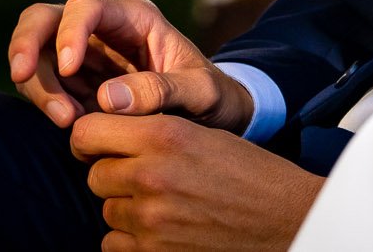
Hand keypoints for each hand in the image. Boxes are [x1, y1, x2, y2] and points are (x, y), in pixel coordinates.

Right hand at [8, 0, 254, 132]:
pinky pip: (43, 84)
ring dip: (38, 85)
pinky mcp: (76, 84)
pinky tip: (70, 123)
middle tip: (20, 77)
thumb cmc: (214, 96)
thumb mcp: (202, 92)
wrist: (215, 116)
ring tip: (66, 120)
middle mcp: (104, 29)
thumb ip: (162, 91)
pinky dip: (46, 102)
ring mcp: (85, 55)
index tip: (69, 68)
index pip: (85, 7)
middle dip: (26, 44)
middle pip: (45, 19)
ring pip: (36, 54)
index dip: (69, 32)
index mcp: (135, 18)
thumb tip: (107, 97)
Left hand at [74, 113, 322, 251]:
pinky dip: (131, 239)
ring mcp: (150, 220)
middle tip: (146, 177)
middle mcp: (151, 176)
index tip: (100, 145)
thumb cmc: (250, 174)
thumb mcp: (205, 135)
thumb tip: (107, 136)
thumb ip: (155, 132)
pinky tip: (162, 229)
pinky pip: (113, 243)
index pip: (87, 132)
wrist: (285, 219)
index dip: (89, 139)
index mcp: (166, 136)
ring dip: (127, 208)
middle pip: (95, 174)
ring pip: (106, 210)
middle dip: (114, 175)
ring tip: (166, 204)